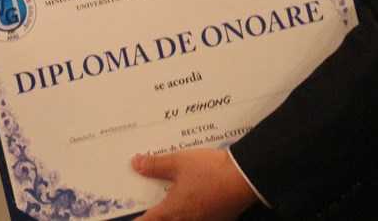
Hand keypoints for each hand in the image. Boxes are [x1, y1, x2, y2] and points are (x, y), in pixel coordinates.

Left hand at [132, 148, 258, 220]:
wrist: (245, 177)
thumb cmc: (211, 170)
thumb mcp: (179, 162)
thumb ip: (156, 165)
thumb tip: (135, 165)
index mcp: (173, 210)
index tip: (131, 220)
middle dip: (155, 218)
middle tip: (149, 213)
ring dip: (172, 216)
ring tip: (169, 208)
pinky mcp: (217, 219)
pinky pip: (197, 219)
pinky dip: (188, 215)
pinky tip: (191, 205)